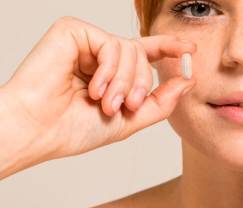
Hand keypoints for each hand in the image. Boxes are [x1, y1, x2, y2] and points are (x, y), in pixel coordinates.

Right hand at [1, 16, 195, 173]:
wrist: (42, 131)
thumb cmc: (77, 129)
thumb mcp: (130, 120)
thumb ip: (161, 102)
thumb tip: (188, 80)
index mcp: (112, 74)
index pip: (145, 54)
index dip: (168, 48)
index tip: (191, 49)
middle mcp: (100, 55)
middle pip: (141, 56)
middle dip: (139, 86)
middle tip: (124, 106)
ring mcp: (87, 42)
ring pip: (130, 50)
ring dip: (123, 83)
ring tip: (104, 103)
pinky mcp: (73, 31)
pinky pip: (111, 44)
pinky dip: (109, 71)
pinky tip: (93, 88)